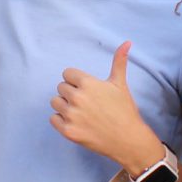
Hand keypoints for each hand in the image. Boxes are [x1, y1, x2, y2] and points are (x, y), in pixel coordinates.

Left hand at [51, 43, 156, 173]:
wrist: (128, 140)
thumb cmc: (124, 110)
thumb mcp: (120, 84)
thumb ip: (119, 62)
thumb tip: (127, 42)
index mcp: (87, 83)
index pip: (67, 74)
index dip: (77, 81)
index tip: (88, 90)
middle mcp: (77, 98)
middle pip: (61, 88)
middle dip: (71, 94)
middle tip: (87, 103)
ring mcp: (71, 115)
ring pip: (55, 102)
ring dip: (65, 106)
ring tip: (81, 113)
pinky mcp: (68, 131)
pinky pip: (53, 119)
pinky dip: (61, 121)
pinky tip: (77, 123)